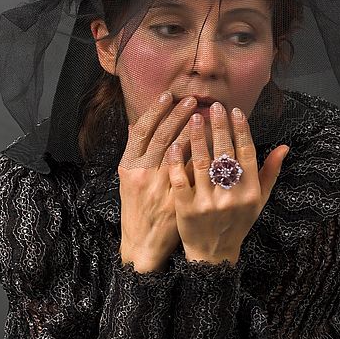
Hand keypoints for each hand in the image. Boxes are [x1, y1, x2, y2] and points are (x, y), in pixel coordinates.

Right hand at [118, 91, 198, 272]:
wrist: (142, 243)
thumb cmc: (136, 208)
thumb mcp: (127, 179)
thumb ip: (133, 152)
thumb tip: (136, 124)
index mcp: (129, 167)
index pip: (141, 131)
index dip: (154, 111)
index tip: (167, 96)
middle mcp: (143, 175)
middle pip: (162, 137)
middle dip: (177, 115)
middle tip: (192, 100)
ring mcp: (161, 188)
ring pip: (180, 152)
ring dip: (193, 131)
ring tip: (205, 114)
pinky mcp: (178, 199)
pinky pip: (193, 172)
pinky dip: (202, 156)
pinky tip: (212, 143)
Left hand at [166, 101, 289, 265]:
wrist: (214, 254)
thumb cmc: (238, 222)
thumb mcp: (258, 201)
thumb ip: (270, 172)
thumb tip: (284, 146)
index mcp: (250, 191)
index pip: (247, 153)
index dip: (241, 130)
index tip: (234, 111)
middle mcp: (231, 196)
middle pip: (224, 153)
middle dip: (219, 127)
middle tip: (213, 107)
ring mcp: (208, 203)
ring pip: (201, 162)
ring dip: (197, 137)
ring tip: (194, 118)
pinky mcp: (186, 209)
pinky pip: (180, 179)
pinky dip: (177, 161)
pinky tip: (174, 144)